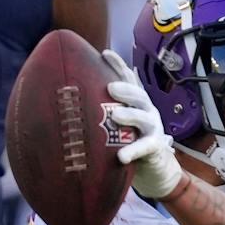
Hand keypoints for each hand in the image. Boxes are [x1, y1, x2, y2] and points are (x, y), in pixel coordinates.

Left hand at [102, 49, 182, 199]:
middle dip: (126, 89)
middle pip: (139, 96)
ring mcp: (153, 129)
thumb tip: (69, 103)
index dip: (119, 66)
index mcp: (136, 103)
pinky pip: (145, 147)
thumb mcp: (116, 125)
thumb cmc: (129, 143)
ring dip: (130, 115)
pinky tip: (121, 156)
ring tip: (115, 115)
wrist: (154, 171)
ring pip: (144, 117)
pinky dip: (133, 150)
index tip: (105, 54)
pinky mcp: (155, 148)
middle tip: (110, 87)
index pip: (128, 80)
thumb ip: (101, 113)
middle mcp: (147, 112)